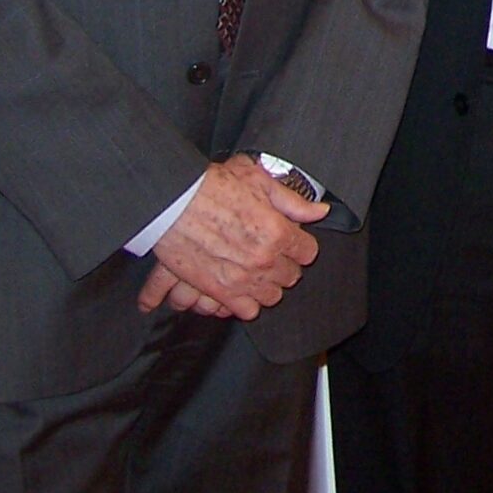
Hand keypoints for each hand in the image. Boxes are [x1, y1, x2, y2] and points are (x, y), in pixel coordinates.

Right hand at [149, 156, 327, 320]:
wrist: (173, 202)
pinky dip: (246, 302)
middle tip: (271, 252)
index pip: (308, 252)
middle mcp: (264, 260)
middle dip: (285, 264)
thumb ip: (293, 202)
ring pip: (272, 296)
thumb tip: (319, 211)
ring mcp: (242, 279)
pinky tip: (242, 287)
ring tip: (256, 270)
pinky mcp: (219, 291)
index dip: (300, 245)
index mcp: (278, 232)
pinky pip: (246, 310)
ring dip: (268, 284)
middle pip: (291, 276)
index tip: (291, 240)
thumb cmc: (213, 187)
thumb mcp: (260, 182)